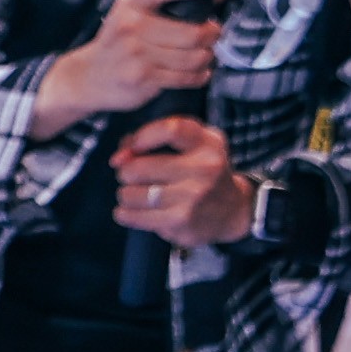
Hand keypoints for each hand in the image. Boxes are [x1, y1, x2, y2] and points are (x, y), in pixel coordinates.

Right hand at [33, 0, 232, 133]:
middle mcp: (132, 26)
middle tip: (212, 34)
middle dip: (212, 34)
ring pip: (194, 57)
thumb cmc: (119, 41)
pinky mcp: (142, 78)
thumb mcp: (133, 11)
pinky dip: (199, 75)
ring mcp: (136, 53)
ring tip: (202, 55)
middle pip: (194, 32)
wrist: (88, 75)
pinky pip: (186, 77)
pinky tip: (196, 72)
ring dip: (207, 57)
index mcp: (132, 3)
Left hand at [108, 116, 252, 246]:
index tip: (134, 148)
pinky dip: (126, 213)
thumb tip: (118, 158)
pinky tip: (138, 211)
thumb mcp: (192, 144)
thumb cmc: (201, 172)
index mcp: (208, 144)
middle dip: (127, 173)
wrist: (232, 210)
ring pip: (129, 194)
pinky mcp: (180, 221)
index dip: (142, 137)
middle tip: (138, 177)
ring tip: (140, 195)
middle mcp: (205, 169)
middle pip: (137, 167)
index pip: (170, 130)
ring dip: (127, 195)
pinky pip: (130, 216)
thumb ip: (152, 137)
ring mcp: (193, 197)